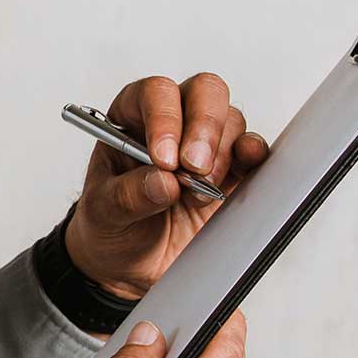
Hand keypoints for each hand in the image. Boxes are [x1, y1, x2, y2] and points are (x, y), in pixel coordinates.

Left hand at [65, 73, 269, 298]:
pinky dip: (253, 158)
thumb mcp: (104, 215)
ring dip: (221, 156)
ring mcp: (207, 146)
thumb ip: (128, 196)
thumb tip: (162, 181)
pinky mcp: (233, 172)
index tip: (165, 159)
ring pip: (232, 120)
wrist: (132, 265)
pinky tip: (243, 171)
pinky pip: (253, 151)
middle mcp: (174, 122)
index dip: (165, 118)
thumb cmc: (111, 228)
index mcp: (132, 118)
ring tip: (199, 194)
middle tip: (195, 169)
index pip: (155, 94)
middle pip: (204, 92)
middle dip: (205, 127)